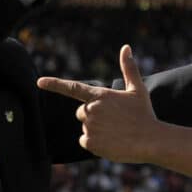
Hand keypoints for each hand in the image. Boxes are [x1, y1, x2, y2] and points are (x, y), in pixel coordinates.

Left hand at [38, 45, 161, 162]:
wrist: (152, 140)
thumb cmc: (145, 114)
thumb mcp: (137, 90)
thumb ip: (128, 68)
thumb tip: (126, 47)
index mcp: (99, 95)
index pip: (72, 88)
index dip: (54, 84)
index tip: (40, 82)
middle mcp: (91, 109)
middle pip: (82, 113)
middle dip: (94, 116)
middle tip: (115, 121)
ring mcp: (89, 126)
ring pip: (85, 128)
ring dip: (97, 130)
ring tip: (117, 133)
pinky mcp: (90, 142)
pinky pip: (85, 142)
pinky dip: (96, 144)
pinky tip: (112, 143)